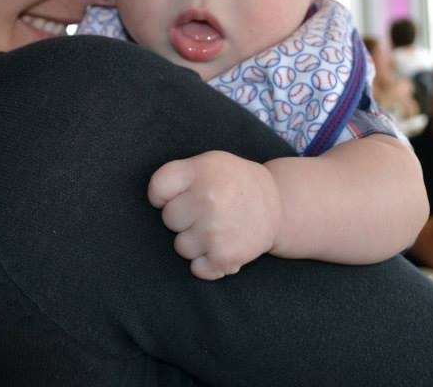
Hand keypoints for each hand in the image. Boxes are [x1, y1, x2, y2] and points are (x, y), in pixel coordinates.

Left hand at [148, 151, 281, 279]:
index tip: (179, 196)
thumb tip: (154, 201)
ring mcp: (216, 230)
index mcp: (201, 170)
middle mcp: (208, 198)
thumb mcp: (209, 162)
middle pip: (169, 219)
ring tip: (218, 228)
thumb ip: (179, 174)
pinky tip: (222, 247)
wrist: (278, 205)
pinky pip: (197, 269)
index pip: (157, 189)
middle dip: (184, 218)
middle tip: (208, 210)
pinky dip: (208, 263)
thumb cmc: (234, 183)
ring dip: (196, 241)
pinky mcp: (226, 257)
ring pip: (181, 246)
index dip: (163, 196)